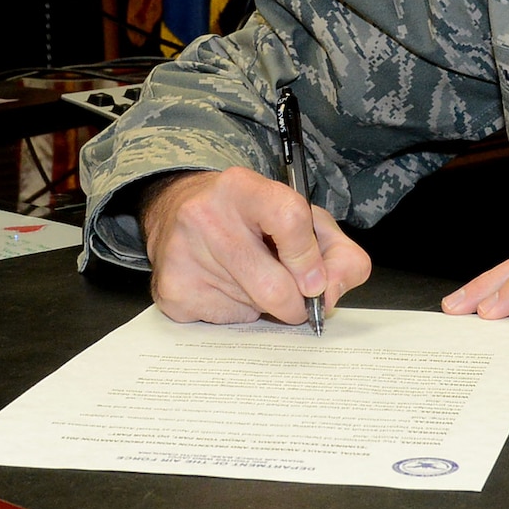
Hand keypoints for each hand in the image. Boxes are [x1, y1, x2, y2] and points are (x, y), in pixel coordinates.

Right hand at [139, 166, 370, 325]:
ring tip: (251, 276)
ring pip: (253, 308)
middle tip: (294, 296)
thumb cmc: (252, 219)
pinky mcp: (171, 290)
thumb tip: (330, 294)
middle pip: (274, 285)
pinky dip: (238, 312)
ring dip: (265, 305)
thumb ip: (337, 254)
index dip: (310, 259)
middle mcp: (205, 215)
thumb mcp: (303, 219)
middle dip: (295, 302)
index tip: (315, 280)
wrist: (177, 214)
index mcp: (243, 187)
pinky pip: (226, 320)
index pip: (290, 219)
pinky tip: (226, 286)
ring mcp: (182, 254)